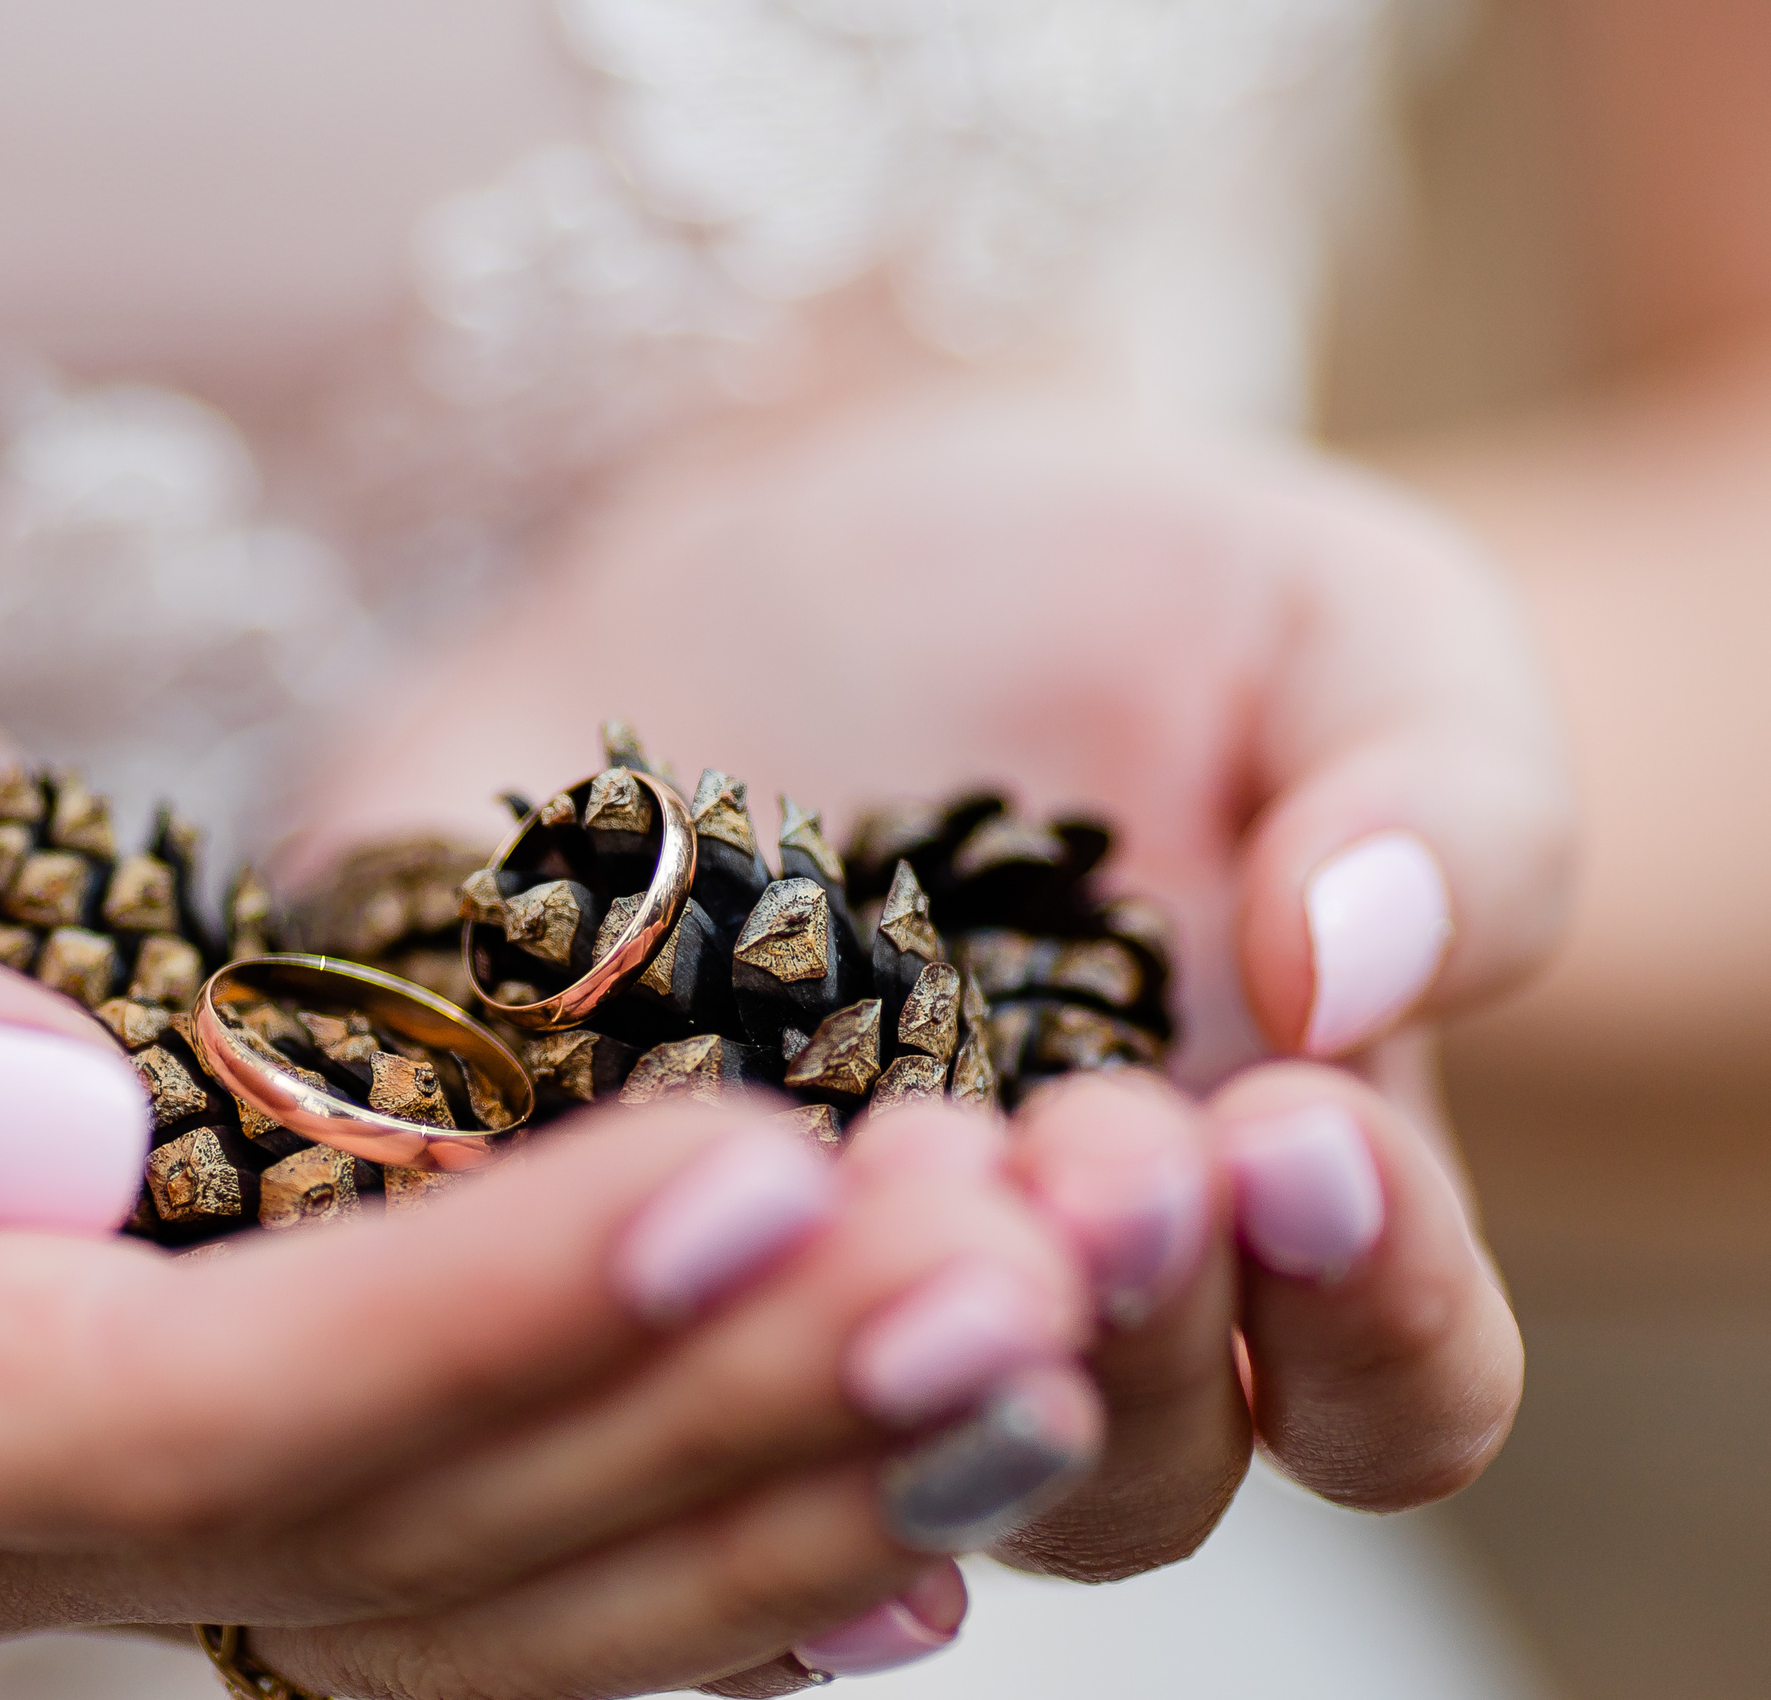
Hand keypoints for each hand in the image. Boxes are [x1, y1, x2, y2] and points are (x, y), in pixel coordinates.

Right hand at [0, 440, 1115, 1696]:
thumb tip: (16, 1159)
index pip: (152, 1420)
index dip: (469, 1329)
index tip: (761, 1165)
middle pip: (358, 1524)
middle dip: (698, 1408)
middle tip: (1009, 1271)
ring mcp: (52, 1448)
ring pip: (447, 1554)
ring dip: (751, 1463)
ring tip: (1032, 1346)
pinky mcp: (162, 1347)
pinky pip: (451, 1497)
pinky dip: (676, 1484)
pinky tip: (894, 1477)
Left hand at [281, 388, 1556, 1576]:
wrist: (803, 527)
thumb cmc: (1117, 601)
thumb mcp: (1334, 629)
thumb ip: (1441, 794)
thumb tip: (1370, 972)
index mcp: (1264, 1219)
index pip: (1387, 1390)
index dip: (1378, 1311)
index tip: (1304, 1131)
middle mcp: (1022, 1306)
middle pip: (1108, 1480)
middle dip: (1112, 1334)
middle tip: (1090, 1145)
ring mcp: (787, 1288)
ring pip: (837, 1457)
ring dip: (873, 1360)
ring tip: (887, 1157)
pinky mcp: (565, 1215)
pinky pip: (566, 1350)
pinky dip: (580, 1338)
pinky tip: (595, 1258)